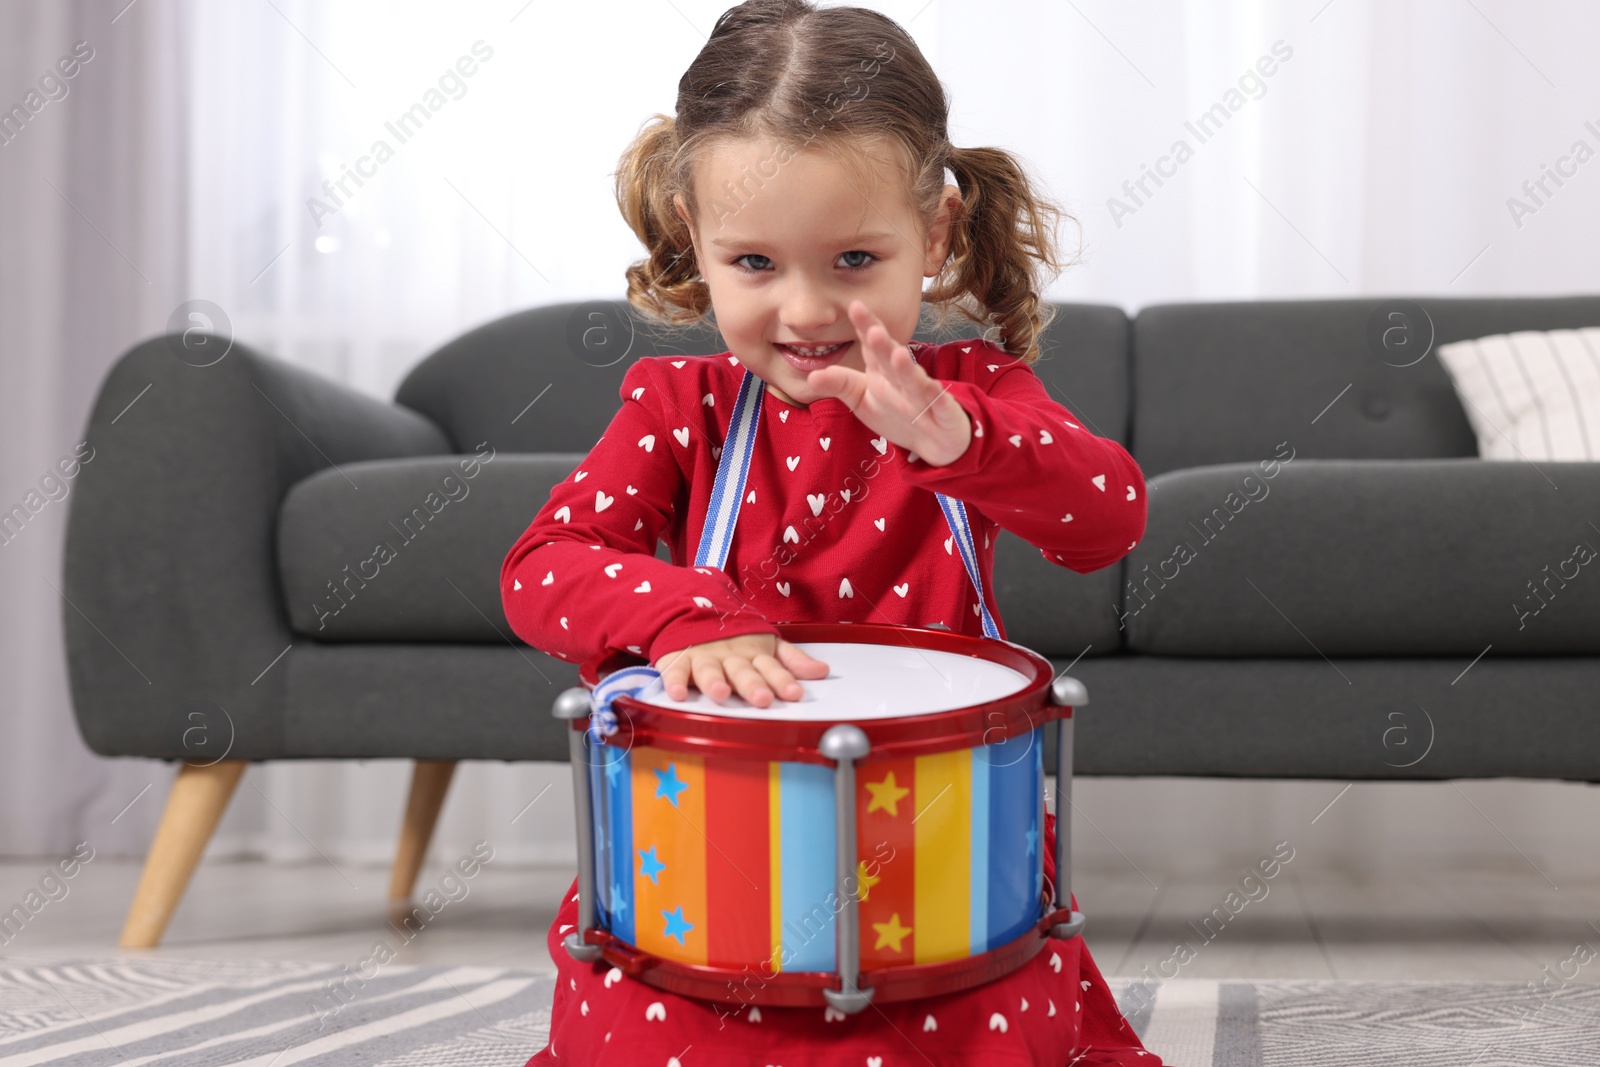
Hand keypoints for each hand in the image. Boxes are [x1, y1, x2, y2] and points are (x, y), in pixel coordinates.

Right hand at [653, 633, 828, 707]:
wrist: (691, 609)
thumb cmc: (734, 637)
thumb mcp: (766, 645)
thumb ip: (792, 660)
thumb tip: (823, 672)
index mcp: (753, 654)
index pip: (771, 668)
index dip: (782, 680)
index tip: (794, 693)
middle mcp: (730, 658)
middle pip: (742, 671)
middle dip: (752, 684)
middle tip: (762, 698)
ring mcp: (704, 658)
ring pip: (710, 670)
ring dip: (715, 682)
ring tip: (721, 694)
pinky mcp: (678, 660)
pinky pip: (675, 671)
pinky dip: (675, 682)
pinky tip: (678, 694)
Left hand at [805, 300, 972, 466]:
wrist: (934, 440)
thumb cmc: (896, 414)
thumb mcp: (862, 400)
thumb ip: (840, 385)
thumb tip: (810, 377)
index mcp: (883, 370)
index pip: (873, 346)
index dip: (866, 326)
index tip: (855, 307)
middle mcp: (903, 378)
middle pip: (891, 359)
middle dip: (884, 344)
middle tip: (872, 330)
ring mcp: (925, 396)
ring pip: (915, 381)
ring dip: (907, 368)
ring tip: (897, 354)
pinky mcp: (944, 414)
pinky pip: (940, 405)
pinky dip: (937, 398)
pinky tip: (933, 388)